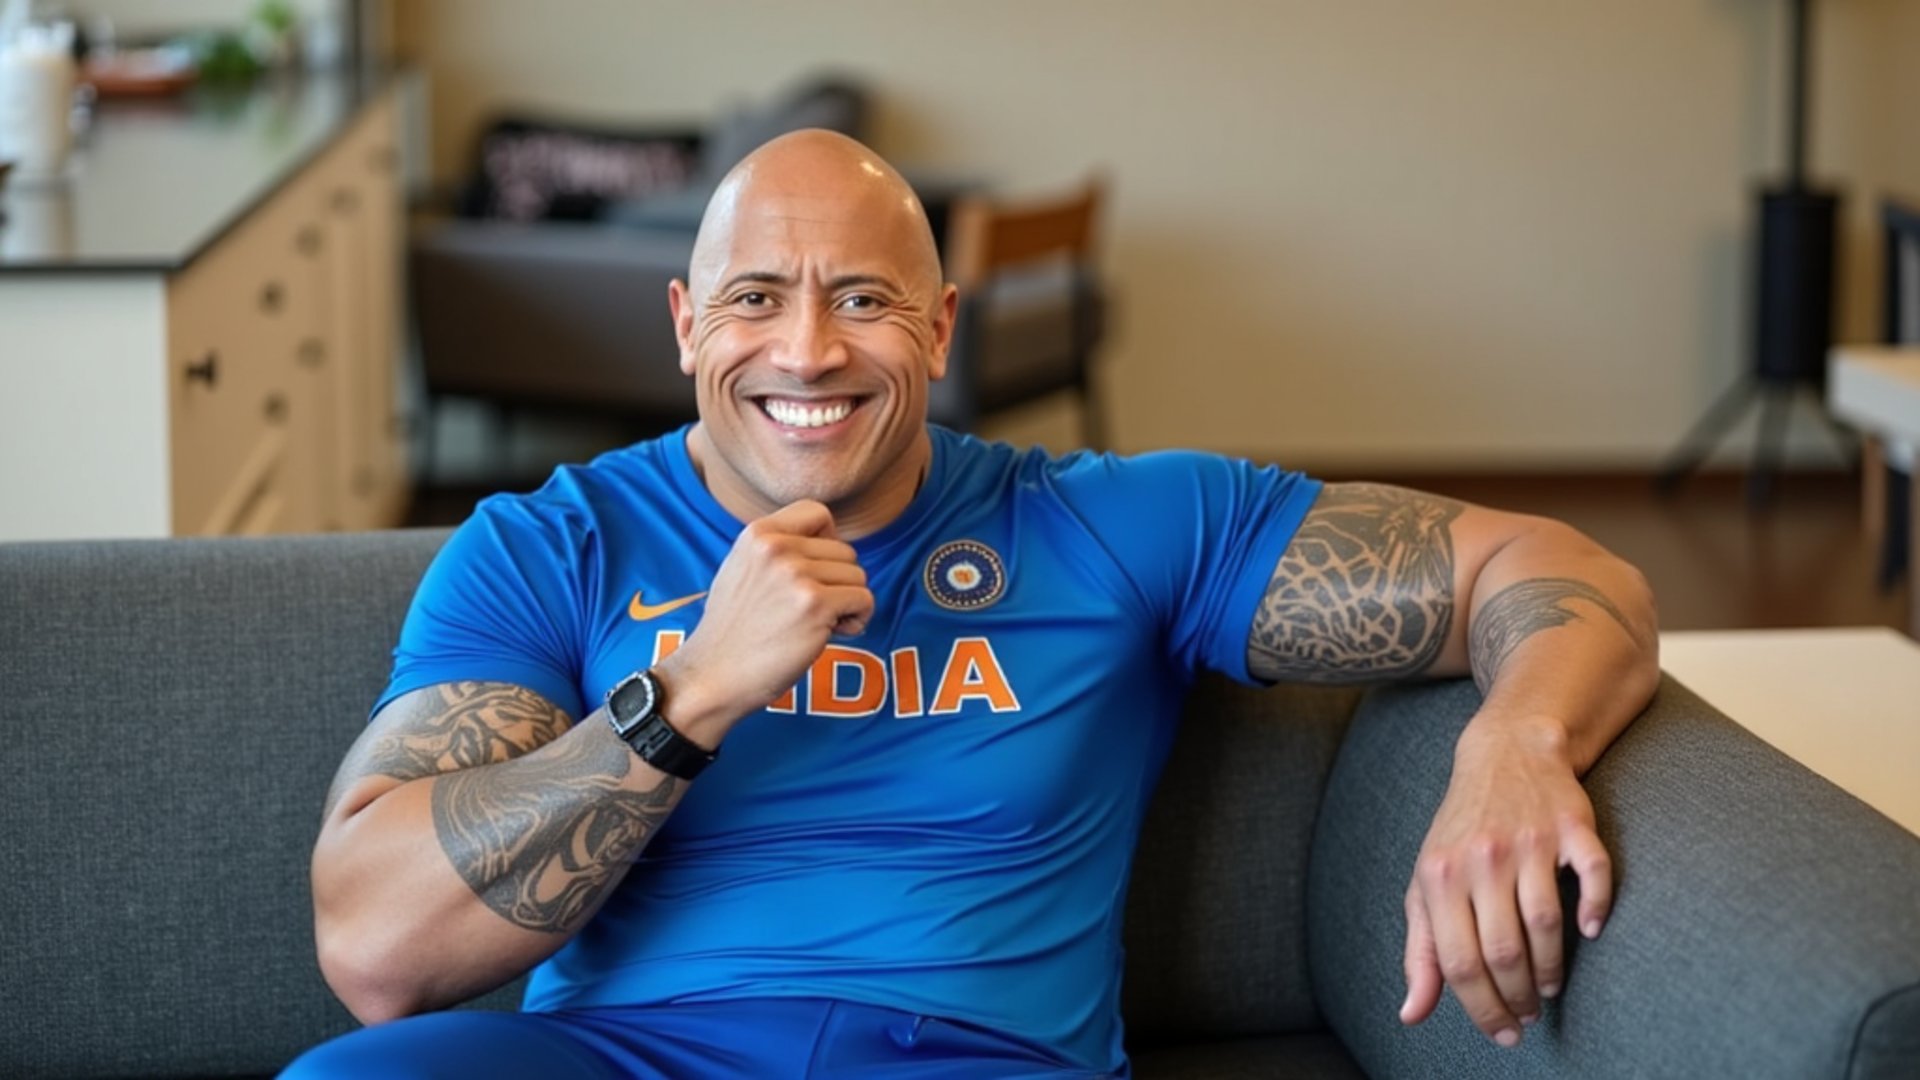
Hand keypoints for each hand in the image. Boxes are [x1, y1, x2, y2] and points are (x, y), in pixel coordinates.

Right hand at [655, 500, 872, 733]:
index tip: (817, 570)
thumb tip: (827, 541)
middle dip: (838, 582)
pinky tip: (832, 633)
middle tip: (811, 610)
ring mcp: (796, 575)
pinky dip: (858, 619)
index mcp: (758, 533)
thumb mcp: (742, 568)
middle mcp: (776, 547)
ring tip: (817, 623)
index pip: (818, 512)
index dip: (828, 540)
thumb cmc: (733, 630)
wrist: (714, 675)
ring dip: (848, 604)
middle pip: (845, 551)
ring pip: (857, 576)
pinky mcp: (815, 605)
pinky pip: (864, 600)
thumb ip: (778, 549)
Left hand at [1398, 716, 1613, 1046]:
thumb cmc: (1462, 832)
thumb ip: (1420, 951)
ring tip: (1547, 987)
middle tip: (1528, 1016)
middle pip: (1502, 950)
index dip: (1482, 1008)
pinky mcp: (1571, 825)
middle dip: (1517, 997)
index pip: (1458, 962)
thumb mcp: (1427, 885)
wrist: (1505, 754)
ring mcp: (1529, 841)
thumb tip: (1411, 1014)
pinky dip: (1596, 906)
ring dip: (1550, 966)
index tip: (1503, 1033)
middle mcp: (1482, 858)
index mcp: (1440, 877)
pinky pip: (1593, 872)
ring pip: (1543, 921)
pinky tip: (1589, 931)